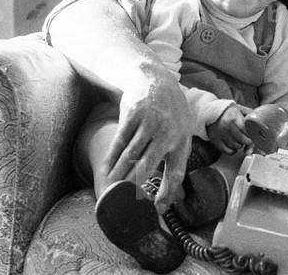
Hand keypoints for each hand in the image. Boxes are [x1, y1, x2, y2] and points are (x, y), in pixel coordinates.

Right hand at [102, 64, 193, 213]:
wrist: (155, 79)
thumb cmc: (170, 112)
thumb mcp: (181, 130)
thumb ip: (175, 157)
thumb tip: (172, 192)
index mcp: (182, 139)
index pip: (176, 171)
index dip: (167, 192)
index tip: (157, 209)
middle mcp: (168, 132)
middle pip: (147, 166)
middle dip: (133, 187)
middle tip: (122, 204)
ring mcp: (149, 122)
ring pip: (130, 156)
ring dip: (117, 175)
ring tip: (110, 190)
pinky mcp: (133, 115)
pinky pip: (119, 141)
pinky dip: (110, 158)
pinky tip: (105, 170)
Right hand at [207, 104, 252, 154]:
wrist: (209, 111)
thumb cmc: (228, 111)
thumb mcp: (240, 109)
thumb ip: (250, 115)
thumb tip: (262, 125)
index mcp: (234, 117)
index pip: (247, 131)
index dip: (253, 135)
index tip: (255, 136)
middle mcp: (227, 126)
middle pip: (243, 140)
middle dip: (248, 141)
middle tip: (248, 139)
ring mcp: (221, 134)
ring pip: (236, 146)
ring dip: (240, 145)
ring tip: (239, 139)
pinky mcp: (215, 140)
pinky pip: (227, 151)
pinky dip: (233, 151)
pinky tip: (234, 147)